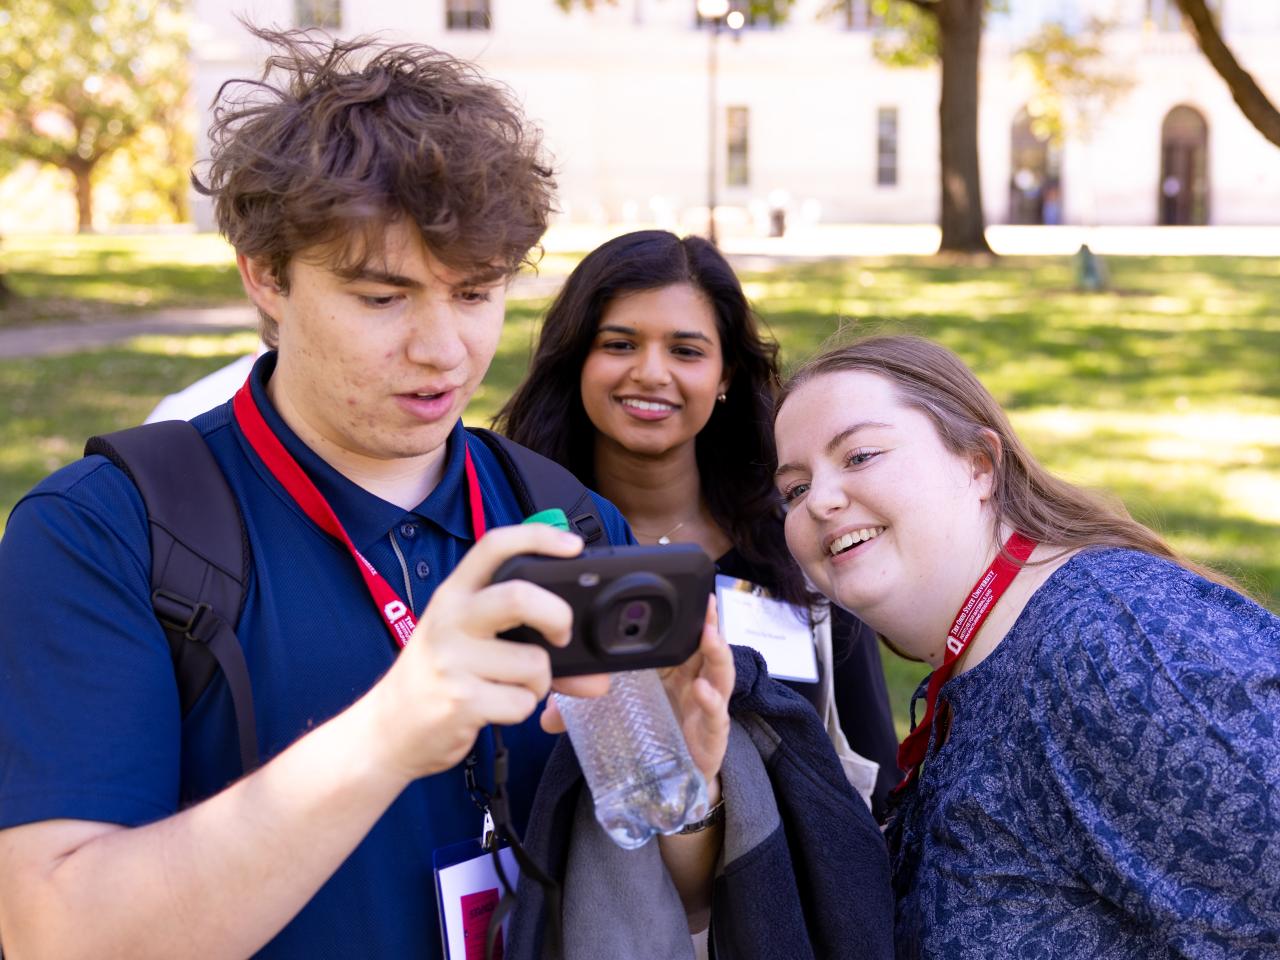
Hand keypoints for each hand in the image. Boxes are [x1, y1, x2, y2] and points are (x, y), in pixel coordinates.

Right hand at [370, 523, 609, 781]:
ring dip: (538, 682)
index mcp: (454, 594)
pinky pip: (522, 702)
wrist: (387, 730)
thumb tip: (596, 674)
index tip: (574, 546)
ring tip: (513, 687)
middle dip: (557, 616)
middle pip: (519, 596)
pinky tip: (496, 708)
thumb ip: (525, 641)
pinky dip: (522, 709)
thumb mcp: (466, 643)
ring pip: (533, 663)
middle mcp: (450, 620)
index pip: (495, 545)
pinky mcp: (460, 701)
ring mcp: (452, 661)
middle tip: (561, 636)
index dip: (539, 537)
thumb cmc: (438, 678)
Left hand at [540, 599, 732, 793]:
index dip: (685, 615)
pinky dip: (712, 702)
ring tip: (710, 637)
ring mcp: (706, 707)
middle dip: (708, 623)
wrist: (670, 785)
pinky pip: (716, 716)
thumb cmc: (650, 736)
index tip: (683, 592)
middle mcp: (693, 682)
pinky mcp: (712, 735)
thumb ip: (579, 712)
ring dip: (718, 653)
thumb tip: (546, 715)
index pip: (679, 637)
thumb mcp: (613, 716)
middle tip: (704, 603)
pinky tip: (702, 690)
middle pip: (706, 646)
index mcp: (671, 671)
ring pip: (720, 674)